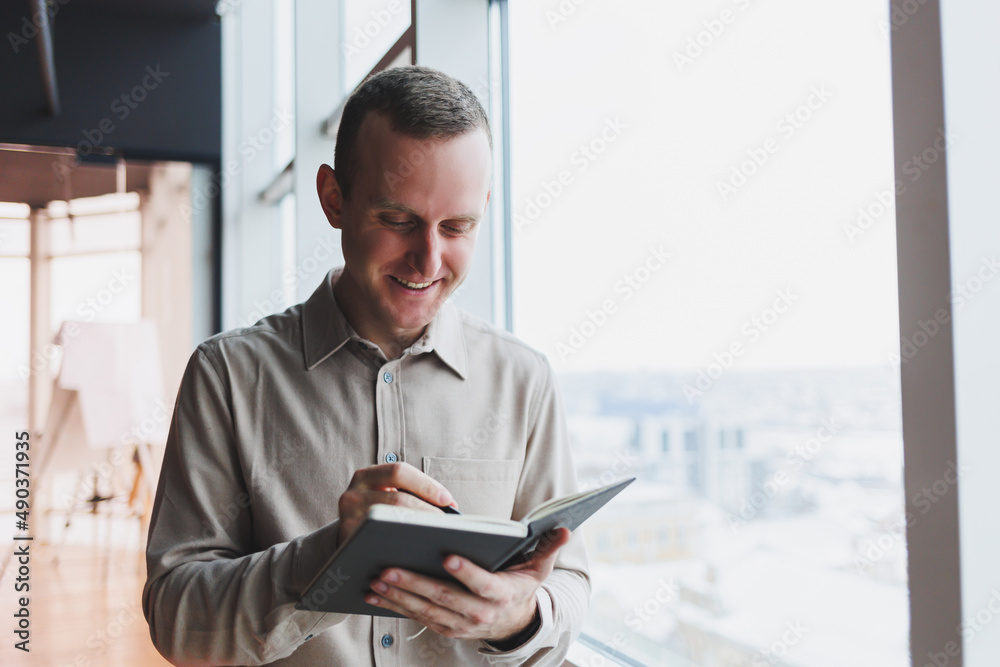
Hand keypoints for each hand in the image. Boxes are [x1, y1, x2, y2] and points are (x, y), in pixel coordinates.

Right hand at [338, 462, 455, 545]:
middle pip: (397, 498)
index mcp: (366, 475)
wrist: (348, 535)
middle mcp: (353, 493)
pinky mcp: (349, 539)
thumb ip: (410, 492)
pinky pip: (380, 540)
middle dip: (427, 510)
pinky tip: (419, 547)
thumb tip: (449, 504)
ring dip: (418, 526)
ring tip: (437, 533)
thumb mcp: (385, 493)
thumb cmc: (377, 510)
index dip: (426, 484)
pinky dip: (403, 542)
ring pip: (390, 520)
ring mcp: (348, 517)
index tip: (447, 499)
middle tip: (446, 522)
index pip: (399, 471)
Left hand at [365, 527, 571, 641]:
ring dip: (398, 597)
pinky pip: (416, 618)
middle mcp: (479, 614)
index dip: (467, 572)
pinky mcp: (444, 628)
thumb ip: (548, 547)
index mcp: (502, 594)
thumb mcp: (539, 568)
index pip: (483, 584)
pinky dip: (394, 607)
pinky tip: (374, 595)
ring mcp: (459, 624)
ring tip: (376, 579)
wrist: (515, 623)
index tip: (448, 557)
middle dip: (415, 583)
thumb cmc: (522, 585)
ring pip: (425, 611)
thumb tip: (565, 528)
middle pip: (444, 598)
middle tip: (389, 567)